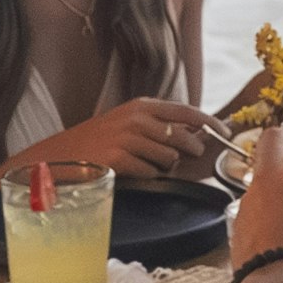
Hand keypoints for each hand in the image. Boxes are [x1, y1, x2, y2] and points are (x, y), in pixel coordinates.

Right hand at [50, 93, 224, 185]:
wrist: (58, 157)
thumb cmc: (96, 143)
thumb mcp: (126, 124)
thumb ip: (157, 126)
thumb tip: (195, 136)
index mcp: (141, 106)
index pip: (187, 112)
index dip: (210, 123)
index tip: (224, 133)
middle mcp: (137, 118)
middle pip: (183, 137)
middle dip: (190, 151)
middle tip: (181, 158)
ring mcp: (128, 137)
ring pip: (169, 157)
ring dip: (164, 167)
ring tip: (143, 165)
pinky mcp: (119, 157)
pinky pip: (151, 172)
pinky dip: (147, 176)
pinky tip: (132, 172)